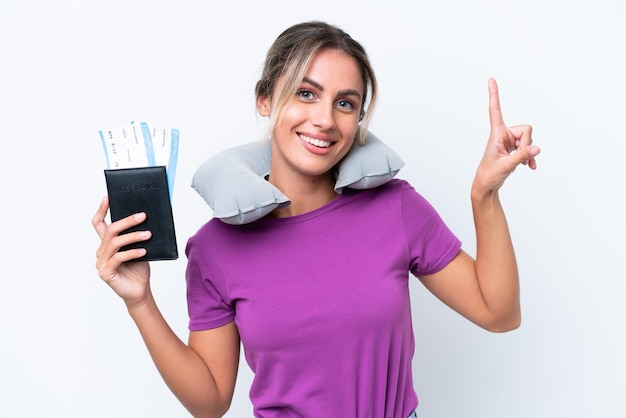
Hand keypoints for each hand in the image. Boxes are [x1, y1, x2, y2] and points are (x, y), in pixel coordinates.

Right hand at [92, 196, 151, 307]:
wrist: (140, 291)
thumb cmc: (139, 269)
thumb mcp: (139, 248)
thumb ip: (137, 235)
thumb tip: (145, 216)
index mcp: (107, 244)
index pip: (99, 223)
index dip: (102, 210)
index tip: (108, 197)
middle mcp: (101, 251)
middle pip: (110, 230)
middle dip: (127, 221)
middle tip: (142, 216)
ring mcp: (101, 262)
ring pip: (115, 242)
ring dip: (133, 236)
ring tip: (148, 234)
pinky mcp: (106, 272)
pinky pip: (118, 258)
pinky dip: (132, 252)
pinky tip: (144, 251)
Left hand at [473, 78, 540, 195]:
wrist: (487, 186)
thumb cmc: (490, 175)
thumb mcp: (507, 166)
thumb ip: (522, 156)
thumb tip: (537, 148)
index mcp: (496, 133)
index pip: (495, 110)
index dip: (494, 95)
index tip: (491, 79)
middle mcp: (503, 134)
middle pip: (527, 129)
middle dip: (528, 143)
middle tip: (520, 157)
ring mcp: (509, 141)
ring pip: (529, 138)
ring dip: (529, 152)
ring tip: (522, 164)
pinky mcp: (514, 148)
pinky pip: (530, 146)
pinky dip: (531, 156)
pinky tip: (530, 167)